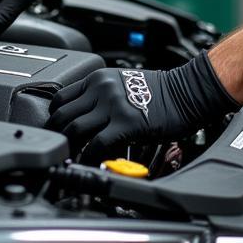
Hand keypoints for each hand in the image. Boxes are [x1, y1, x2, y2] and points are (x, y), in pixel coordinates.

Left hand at [47, 52, 239, 161]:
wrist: (187, 91)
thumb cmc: (160, 91)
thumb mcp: (123, 83)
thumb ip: (101, 97)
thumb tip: (85, 120)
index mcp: (98, 78)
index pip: (61, 98)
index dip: (55, 118)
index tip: (57, 131)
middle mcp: (102, 88)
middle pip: (62, 115)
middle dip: (57, 136)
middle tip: (61, 150)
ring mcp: (113, 105)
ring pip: (74, 130)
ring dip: (70, 148)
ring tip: (73, 159)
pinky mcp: (126, 123)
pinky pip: (97, 145)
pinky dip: (90, 158)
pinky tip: (92, 163)